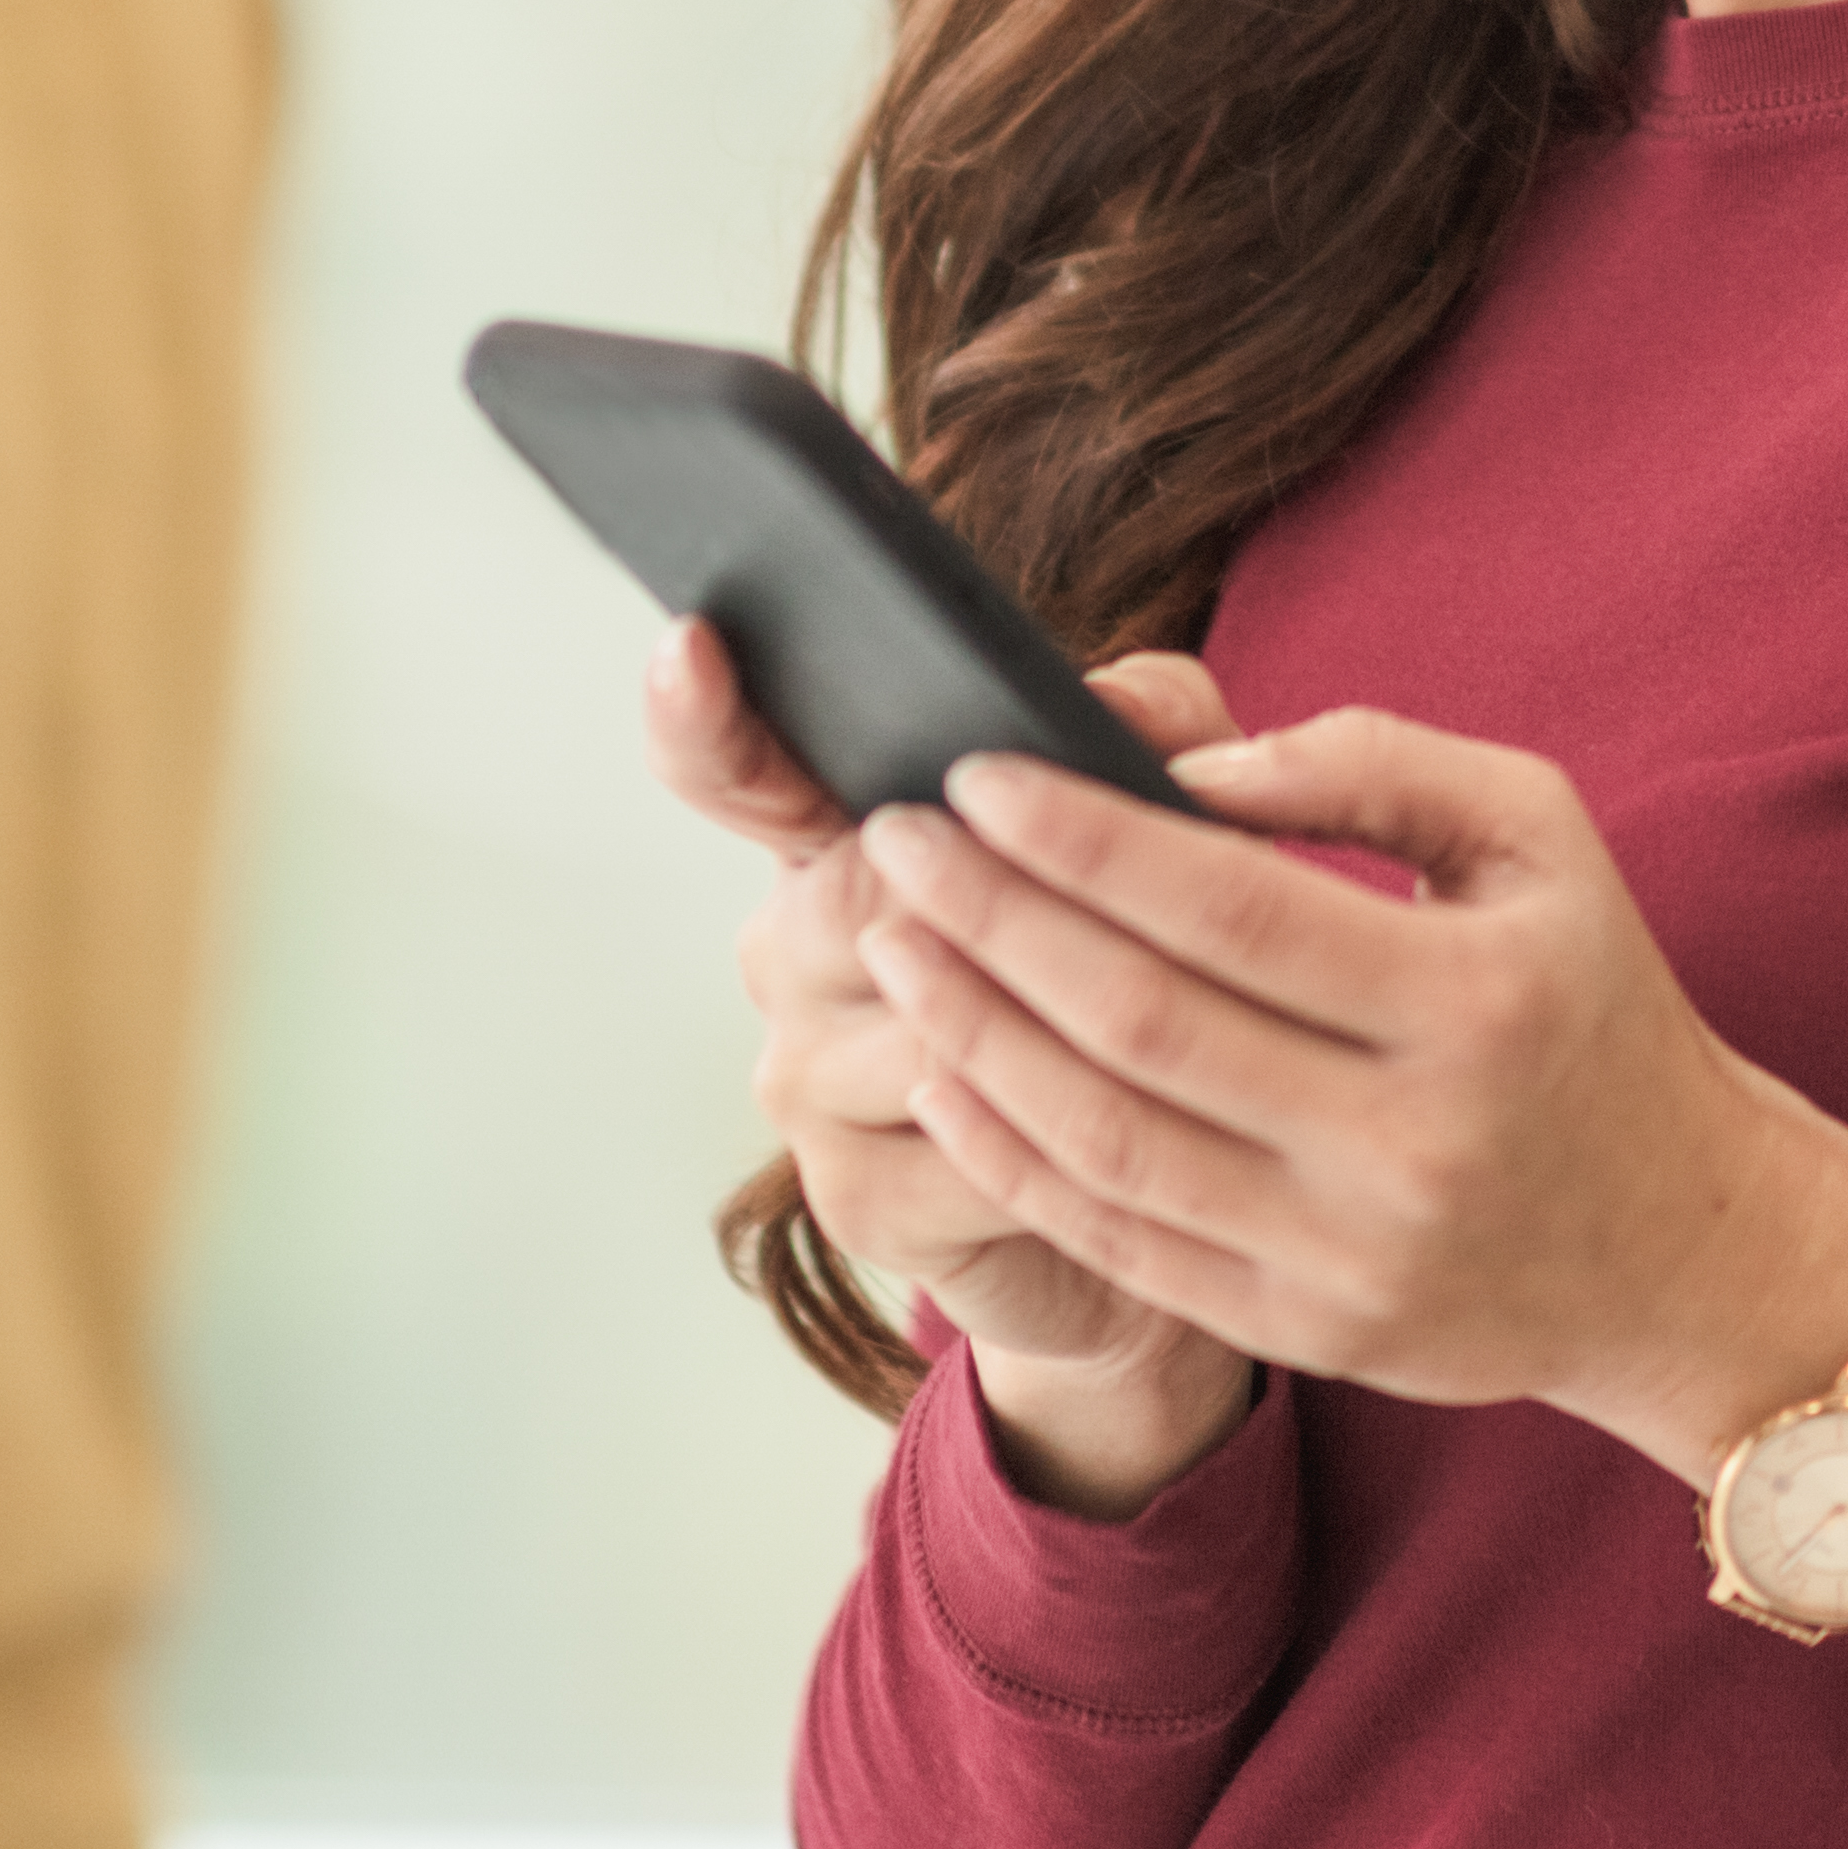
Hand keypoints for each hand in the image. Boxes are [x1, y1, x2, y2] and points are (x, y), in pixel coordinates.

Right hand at [645, 619, 1264, 1511]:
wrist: (1156, 1182)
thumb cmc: (1138, 973)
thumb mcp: (1158, 824)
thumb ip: (1148, 730)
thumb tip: (1130, 713)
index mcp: (829, 842)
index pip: (731, 764)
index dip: (702, 714)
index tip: (689, 649)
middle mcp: (783, 955)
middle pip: (867, 898)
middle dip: (1009, 905)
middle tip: (1123, 910)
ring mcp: (802, 1083)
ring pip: (929, 1030)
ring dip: (1058, 1030)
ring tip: (1157, 1032)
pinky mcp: (852, 1199)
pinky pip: (967, 1153)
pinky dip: (1063, 1139)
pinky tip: (1121, 1129)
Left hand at [852, 709, 1847, 1485]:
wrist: (1676, 1245)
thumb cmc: (1584, 1000)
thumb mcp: (1533, 835)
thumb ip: (1370, 762)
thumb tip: (1182, 767)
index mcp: (1476, 1002)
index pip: (1227, 908)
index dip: (1077, 838)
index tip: (970, 775)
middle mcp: (1412, 1143)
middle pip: (1140, 1025)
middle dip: (989, 921)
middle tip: (890, 841)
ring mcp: (1353, 1255)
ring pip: (1106, 1141)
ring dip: (972, 1034)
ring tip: (894, 942)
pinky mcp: (1308, 1331)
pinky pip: (1120, 1240)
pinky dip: (1012, 1157)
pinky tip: (944, 1072)